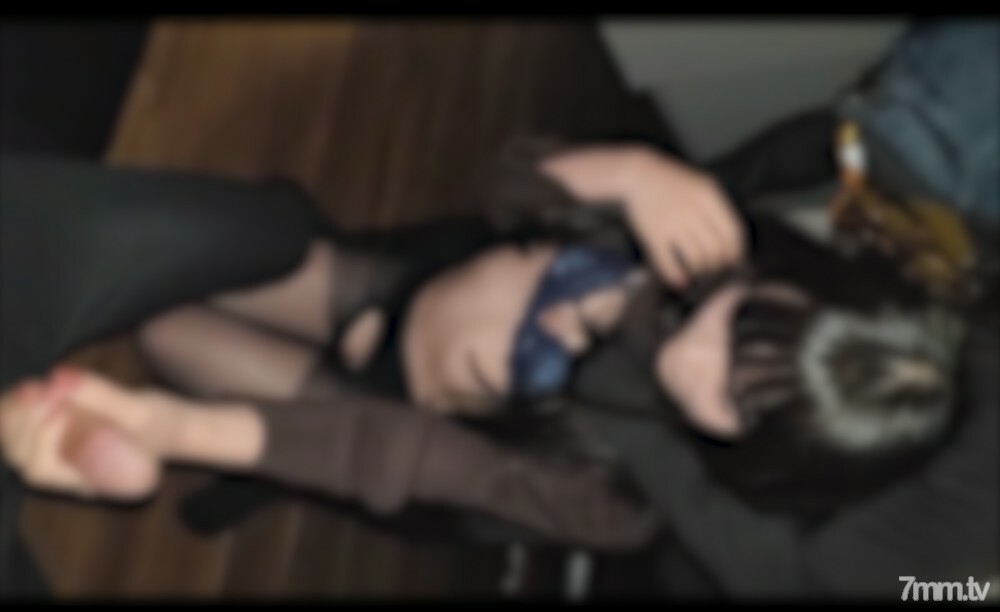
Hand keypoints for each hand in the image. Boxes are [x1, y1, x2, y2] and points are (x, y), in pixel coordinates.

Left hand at [1, 367, 162, 499]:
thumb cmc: (164, 423)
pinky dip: (16, 414)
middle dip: (24, 421)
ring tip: (32, 388)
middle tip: (39, 387)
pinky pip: (22, 436)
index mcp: (92, 481)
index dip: (38, 434)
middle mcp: (72, 479)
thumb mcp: (140, 408)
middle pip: (23, 459)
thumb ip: (100, 395)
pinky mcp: (59, 445)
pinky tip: (27, 392)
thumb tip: (58, 376)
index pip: (42, 468)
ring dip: (14, 416)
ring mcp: (64, 464)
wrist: (176, 428)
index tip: (59, 402)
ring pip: (17, 448)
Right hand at [618, 149, 745, 288]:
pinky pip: (668, 263)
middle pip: (716, 249)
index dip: (736, 252)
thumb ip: (718, 209)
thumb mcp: (703, 185)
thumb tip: (733, 246)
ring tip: (698, 271)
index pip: (732, 232)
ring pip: (696, 258)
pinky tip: (681, 281)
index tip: (733, 261)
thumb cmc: (675, 183)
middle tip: (714, 268)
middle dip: (718, 264)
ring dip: (700, 270)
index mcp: (709, 196)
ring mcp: (672, 223)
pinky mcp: (653, 235)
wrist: (638, 174)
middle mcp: (692, 210)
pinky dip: (676, 276)